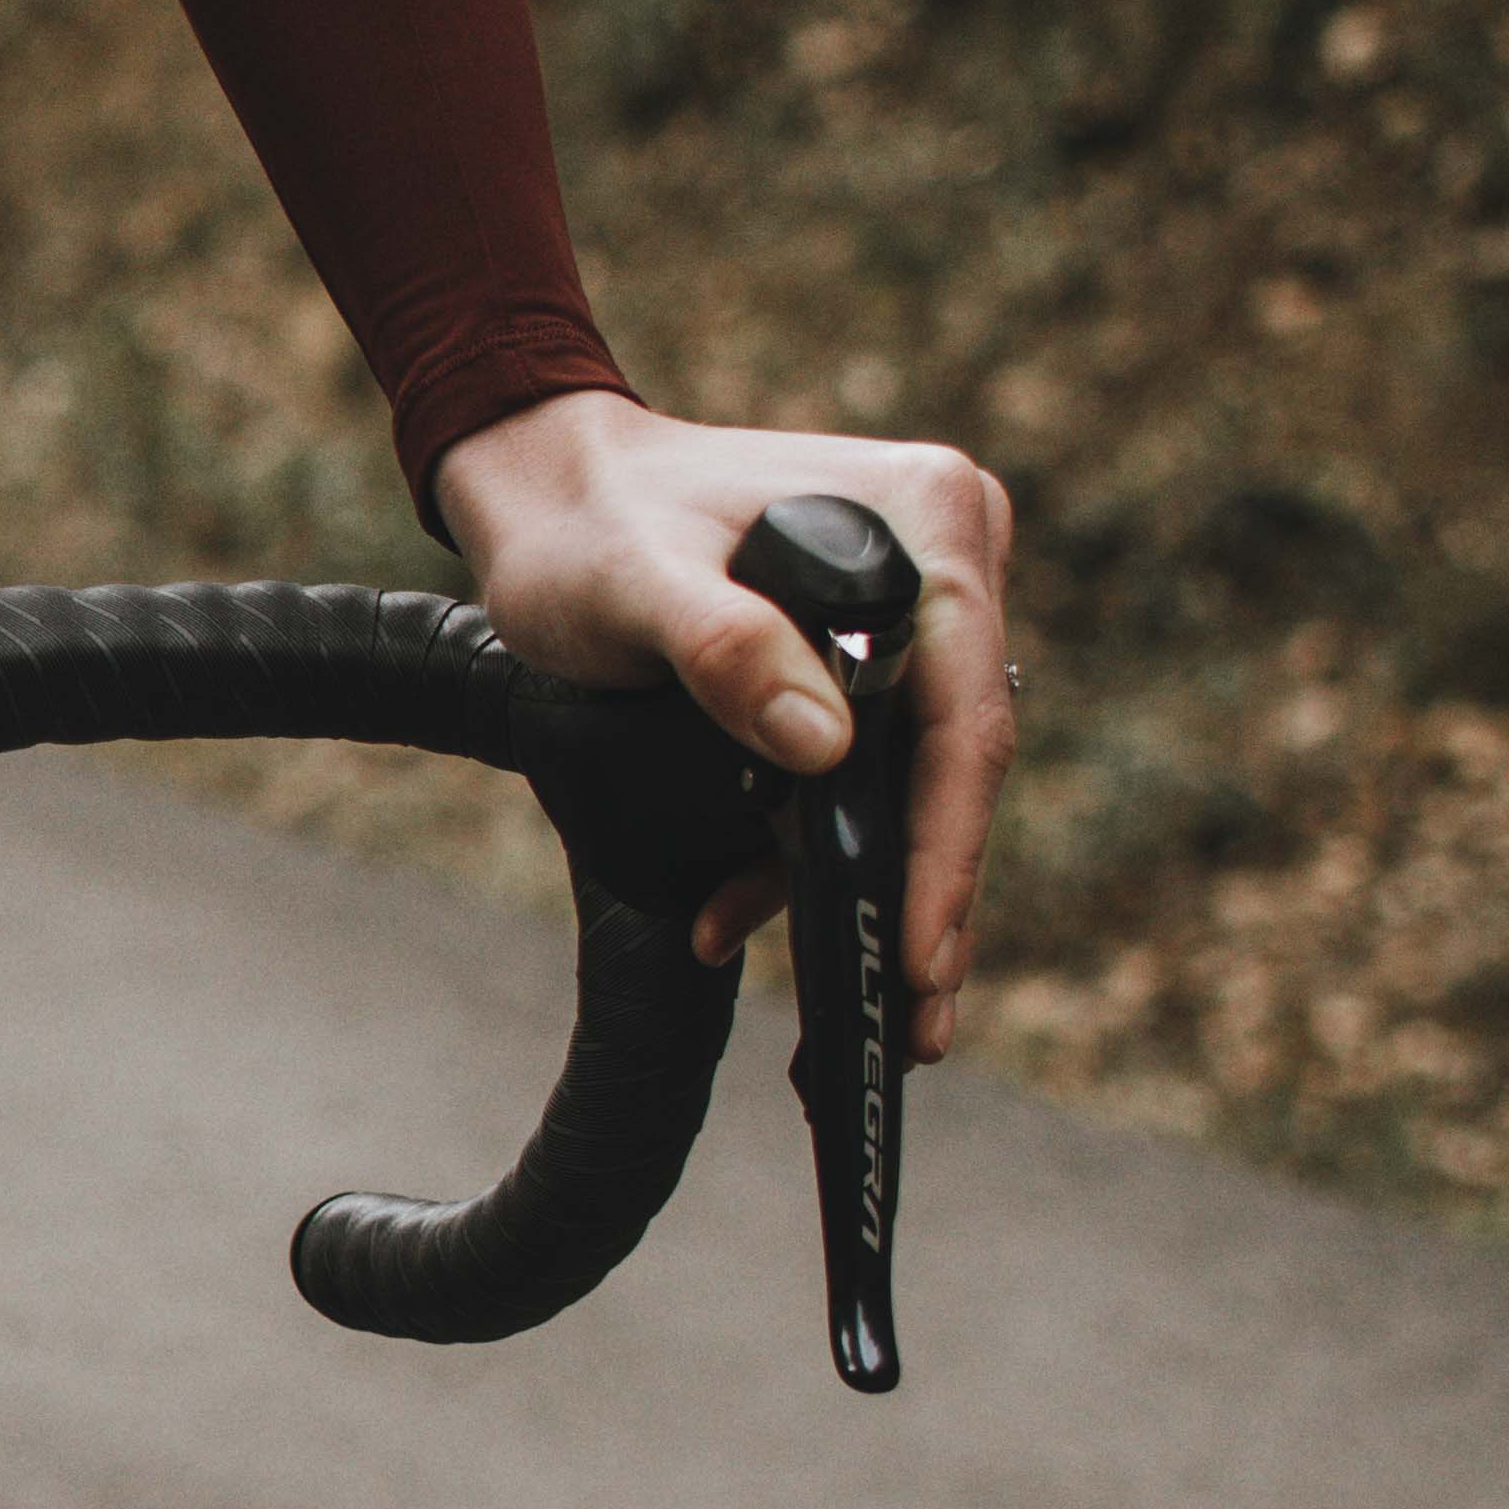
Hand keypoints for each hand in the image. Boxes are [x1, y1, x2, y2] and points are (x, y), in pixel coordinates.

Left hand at [432, 388, 1020, 1058]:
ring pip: (911, 773)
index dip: (947, 843)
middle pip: (955, 755)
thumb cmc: (583, 520)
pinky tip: (744, 912)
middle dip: (921, 891)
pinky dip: (810, 841)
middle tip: (915, 1021)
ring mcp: (914, 605)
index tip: (918, 950)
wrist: (542, 487)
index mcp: (929, 517)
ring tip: (843, 997)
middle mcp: (947, 555)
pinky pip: (864, 764)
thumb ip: (721, 648)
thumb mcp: (633, 582)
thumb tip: (825, 747)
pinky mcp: (870, 650)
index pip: (966, 709)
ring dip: (860, 880)